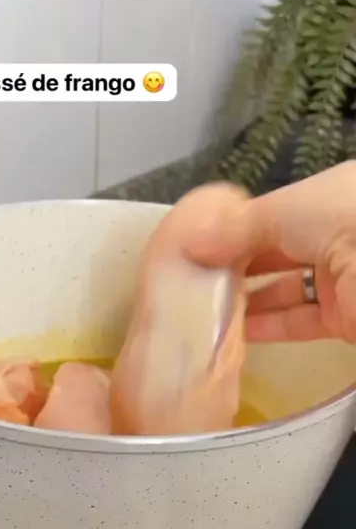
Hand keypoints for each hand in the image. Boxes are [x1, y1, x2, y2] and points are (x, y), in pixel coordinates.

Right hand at [172, 163, 355, 342]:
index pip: (272, 214)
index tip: (196, 247)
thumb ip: (235, 230)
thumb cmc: (344, 220)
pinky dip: (266, 327)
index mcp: (328, 198)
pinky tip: (230, 330)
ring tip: (202, 308)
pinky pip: (297, 321)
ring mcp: (342, 278)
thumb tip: (188, 243)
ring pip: (284, 290)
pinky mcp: (344, 318)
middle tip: (192, 280)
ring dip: (246, 300)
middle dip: (236, 266)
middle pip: (276, 253)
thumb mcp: (282, 211)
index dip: (235, 229)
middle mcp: (336, 235)